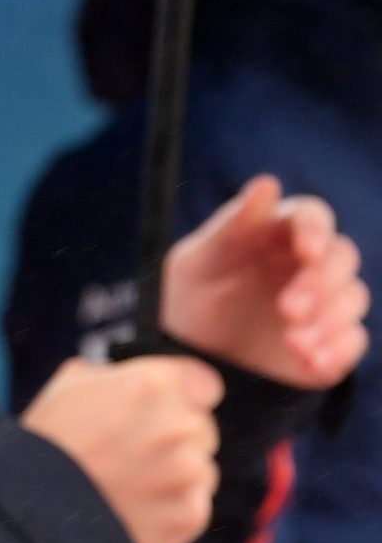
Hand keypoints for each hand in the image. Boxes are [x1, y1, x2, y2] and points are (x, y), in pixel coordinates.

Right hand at [19, 355, 220, 542]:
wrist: (34, 510)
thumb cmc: (47, 440)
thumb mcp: (70, 384)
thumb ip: (118, 377)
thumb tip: (135, 381)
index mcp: (151, 384)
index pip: (203, 384)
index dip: (185, 395)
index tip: (166, 408)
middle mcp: (179, 424)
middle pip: (201, 426)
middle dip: (175, 435)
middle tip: (135, 451)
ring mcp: (189, 472)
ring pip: (201, 465)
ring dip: (177, 472)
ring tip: (132, 482)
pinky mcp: (191, 514)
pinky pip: (196, 503)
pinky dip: (172, 506)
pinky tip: (137, 506)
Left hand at [164, 175, 368, 387]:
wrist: (189, 358)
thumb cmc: (190, 296)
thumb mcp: (199, 262)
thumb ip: (232, 225)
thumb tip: (267, 184)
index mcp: (275, 233)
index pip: (312, 215)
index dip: (316, 229)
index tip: (306, 250)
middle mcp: (306, 264)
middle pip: (342, 256)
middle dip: (322, 281)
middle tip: (288, 308)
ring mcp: (323, 304)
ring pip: (353, 297)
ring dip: (330, 318)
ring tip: (292, 340)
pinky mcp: (331, 342)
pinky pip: (353, 341)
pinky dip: (337, 349)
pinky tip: (309, 359)